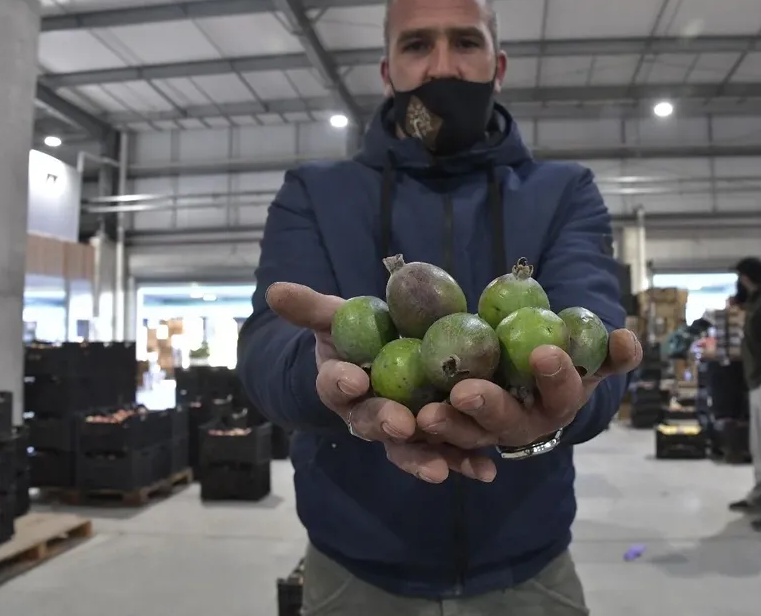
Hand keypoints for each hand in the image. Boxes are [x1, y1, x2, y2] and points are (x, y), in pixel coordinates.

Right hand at [265, 282, 497, 484]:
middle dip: (385, 423)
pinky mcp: (434, 439)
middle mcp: (367, 415)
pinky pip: (449, 452)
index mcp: (340, 386)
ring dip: (424, 457)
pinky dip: (465, 463)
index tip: (352, 378)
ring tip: (440, 468)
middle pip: (372, 423)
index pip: (334, 385)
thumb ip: (310, 307)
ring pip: (409, 447)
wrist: (387, 357)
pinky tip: (486, 471)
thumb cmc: (357, 336)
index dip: (340, 383)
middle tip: (400, 423)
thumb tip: (274, 290)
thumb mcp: (335, 316)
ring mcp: (402, 431)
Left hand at [417, 329, 642, 449]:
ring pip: (465, 437)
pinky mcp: (452, 437)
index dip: (557, 377)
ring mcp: (486, 436)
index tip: (545, 352)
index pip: (562, 394)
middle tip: (466, 391)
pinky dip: (419, 443)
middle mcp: (522, 427)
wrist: (529, 387)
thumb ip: (609, 350)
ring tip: (424, 416)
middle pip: (506, 423)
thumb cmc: (561, 364)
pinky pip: (433, 443)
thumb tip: (628, 337)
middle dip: (487, 408)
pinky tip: (401, 429)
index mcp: (557, 404)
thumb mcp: (588, 357)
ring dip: (447, 429)